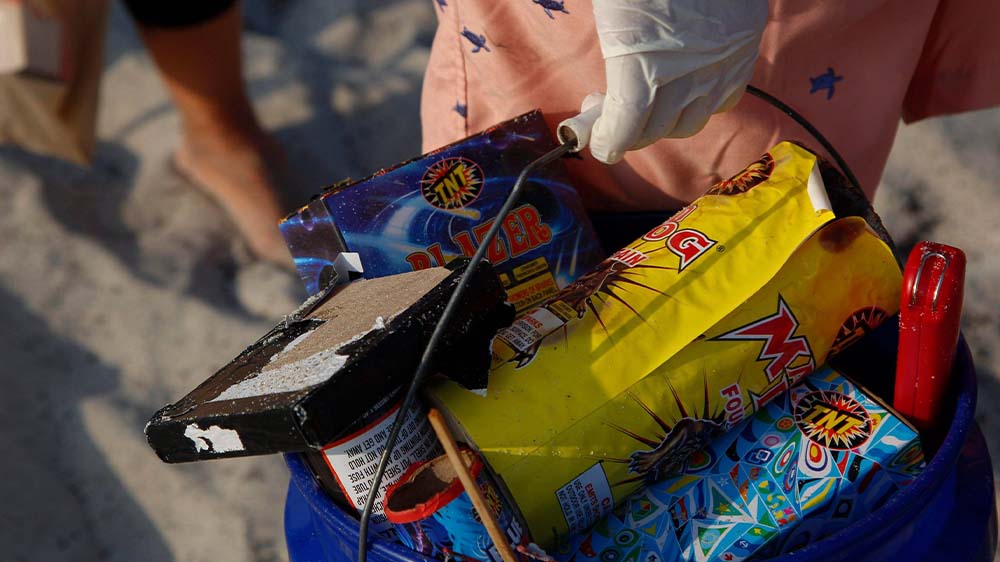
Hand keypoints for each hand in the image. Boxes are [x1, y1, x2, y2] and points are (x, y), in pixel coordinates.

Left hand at [587, 0, 768, 163]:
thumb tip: (607, 94)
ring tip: (647, 106)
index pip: (627, 125)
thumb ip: (611, 52)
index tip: (599, 143)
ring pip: (692, 120)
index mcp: (642, 61)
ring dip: (665, 123)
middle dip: (632, 133)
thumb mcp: (612, 11)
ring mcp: (720, 63)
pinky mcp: (744, 50)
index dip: (609, 142)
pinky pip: (725, 99)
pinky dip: (702, 104)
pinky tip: (685, 89)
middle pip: (657, 129)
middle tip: (612, 116)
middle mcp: (686, 71)